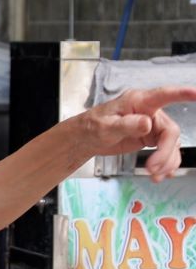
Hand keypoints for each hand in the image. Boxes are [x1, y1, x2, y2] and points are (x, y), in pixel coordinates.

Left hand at [77, 86, 195, 181]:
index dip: (182, 93)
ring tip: (154, 175)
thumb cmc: (92, 126)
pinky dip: (165, 163)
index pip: (163, 95)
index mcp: (138, 102)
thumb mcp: (105, 126)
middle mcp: (150, 112)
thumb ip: (126, 125)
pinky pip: (166, 151)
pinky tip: (160, 173)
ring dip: (167, 161)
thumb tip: (146, 123)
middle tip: (153, 168)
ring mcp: (152, 126)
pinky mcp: (151, 138)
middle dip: (165, 152)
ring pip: (171, 144)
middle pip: (170, 132)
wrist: (86, 139)